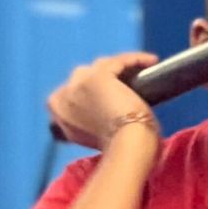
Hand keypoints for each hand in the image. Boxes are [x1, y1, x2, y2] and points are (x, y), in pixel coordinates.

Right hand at [47, 52, 161, 150]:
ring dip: (121, 67)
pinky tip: (151, 61)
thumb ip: (87, 119)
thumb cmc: (114, 148)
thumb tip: (101, 110)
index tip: (112, 95)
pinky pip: (119, 61)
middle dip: (104, 77)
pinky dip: (136, 59)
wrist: (124, 147)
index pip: (75, 91)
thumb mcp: (90, 135)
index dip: (92, 91)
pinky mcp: (99, 75)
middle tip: (128, 82)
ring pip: (102, 66)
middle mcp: (62, 95)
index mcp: (57, 111)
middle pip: (85, 76)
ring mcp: (79, 83)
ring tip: (142, 71)